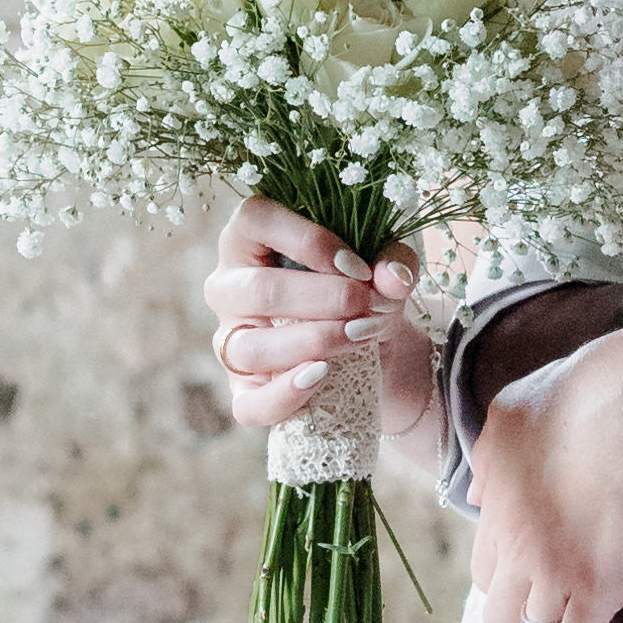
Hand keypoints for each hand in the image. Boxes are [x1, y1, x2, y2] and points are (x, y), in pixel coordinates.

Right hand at [205, 199, 425, 436]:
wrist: (374, 341)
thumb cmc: (364, 284)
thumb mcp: (385, 262)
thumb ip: (394, 261)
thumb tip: (393, 278)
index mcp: (250, 236)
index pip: (256, 219)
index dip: (310, 240)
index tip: (360, 266)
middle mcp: (228, 285)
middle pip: (259, 290)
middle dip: (326, 300)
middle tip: (370, 306)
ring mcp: (230, 339)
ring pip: (251, 348)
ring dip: (315, 343)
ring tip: (361, 336)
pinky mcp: (243, 388)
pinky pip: (248, 403)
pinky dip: (285, 396)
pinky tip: (322, 376)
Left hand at [476, 347, 622, 622]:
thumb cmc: (573, 401)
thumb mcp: (508, 417)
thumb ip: (490, 460)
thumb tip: (479, 493)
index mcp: (496, 515)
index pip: (485, 573)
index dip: (509, 578)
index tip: (533, 572)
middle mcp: (517, 554)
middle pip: (499, 617)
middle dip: (521, 617)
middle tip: (551, 605)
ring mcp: (555, 577)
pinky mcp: (598, 591)